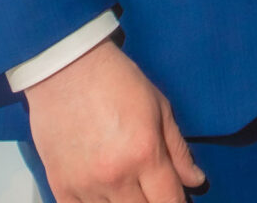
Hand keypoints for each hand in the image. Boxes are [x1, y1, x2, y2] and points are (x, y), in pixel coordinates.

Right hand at [24, 37, 204, 202]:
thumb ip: (178, 149)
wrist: (65, 68)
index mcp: (145, 153)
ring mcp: (86, 186)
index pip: (170, 202)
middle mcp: (116, 176)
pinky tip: (104, 195)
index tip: (177, 199)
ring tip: (129, 189)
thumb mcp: (158, 107)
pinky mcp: (61, 187)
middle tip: (153, 191)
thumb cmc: (116, 80)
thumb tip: (195, 181)